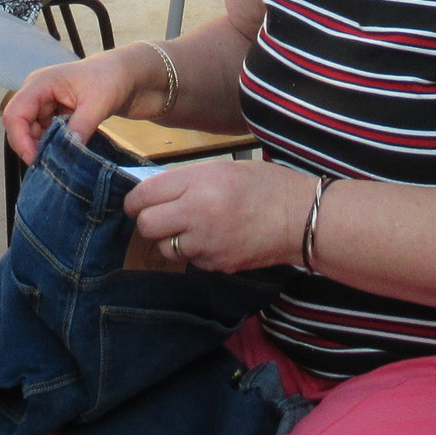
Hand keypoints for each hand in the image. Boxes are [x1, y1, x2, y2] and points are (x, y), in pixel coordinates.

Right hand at [2, 49, 150, 163]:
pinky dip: (53, 147)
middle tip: (52, 166)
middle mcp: (37, 94)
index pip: (15, 114)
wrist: (129, 76)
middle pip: (20, 127)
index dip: (20, 140)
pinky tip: (66, 155)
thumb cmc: (112, 78)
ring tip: (62, 162)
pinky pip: (46, 136)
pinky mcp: (55, 116)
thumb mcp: (98, 102)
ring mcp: (45, 105)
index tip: (37, 161)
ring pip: (32, 134)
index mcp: (40, 84)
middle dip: (32, 147)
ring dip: (43, 149)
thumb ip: (81, 125)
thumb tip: (68, 151)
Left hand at [124, 159, 306, 273]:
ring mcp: (207, 244)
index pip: (145, 195)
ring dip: (170, 239)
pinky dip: (193, 251)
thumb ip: (186, 180)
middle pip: (147, 226)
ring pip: (165, 248)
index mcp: (199, 184)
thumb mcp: (222, 169)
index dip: (133, 201)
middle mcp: (197, 215)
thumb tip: (153, 193)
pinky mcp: (217, 265)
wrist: (301, 218)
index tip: (136, 203)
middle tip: (161, 215)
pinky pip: (190, 260)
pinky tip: (212, 239)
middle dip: (148, 221)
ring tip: (190, 227)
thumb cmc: (265, 184)